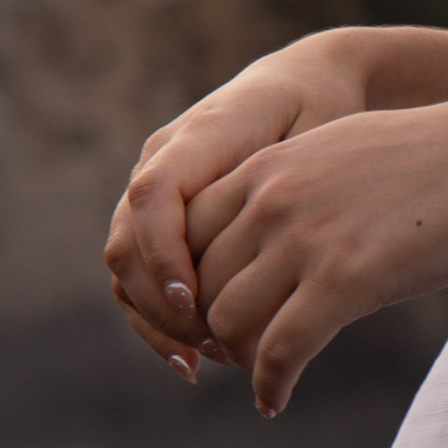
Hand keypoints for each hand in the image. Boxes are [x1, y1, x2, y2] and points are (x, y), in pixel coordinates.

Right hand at [106, 35, 375, 374]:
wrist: (306, 85)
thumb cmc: (322, 112)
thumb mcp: (319, 137)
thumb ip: (289, 185)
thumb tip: (279, 255)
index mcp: (196, 137)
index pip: (154, 195)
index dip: (165, 254)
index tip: (194, 303)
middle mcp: (161, 164)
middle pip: (127, 244)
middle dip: (161, 305)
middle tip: (213, 347)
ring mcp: (154, 195)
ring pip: (126, 270)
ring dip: (156, 323)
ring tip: (202, 362)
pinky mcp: (162, 224)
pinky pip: (140, 279)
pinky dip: (158, 323)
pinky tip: (194, 361)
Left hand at [186, 86, 447, 411]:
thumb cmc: (439, 158)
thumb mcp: (343, 152)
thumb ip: (297, 183)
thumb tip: (277, 219)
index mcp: (267, 167)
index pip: (186, 237)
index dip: (191, 285)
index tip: (215, 312)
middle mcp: (272, 200)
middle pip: (201, 287)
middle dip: (212, 329)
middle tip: (237, 354)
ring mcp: (306, 240)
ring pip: (229, 323)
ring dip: (239, 360)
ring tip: (263, 374)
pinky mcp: (346, 282)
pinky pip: (279, 351)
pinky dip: (270, 385)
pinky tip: (276, 400)